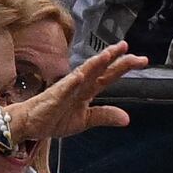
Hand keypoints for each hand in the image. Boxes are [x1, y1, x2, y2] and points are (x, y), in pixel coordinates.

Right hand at [0, 39, 138, 158]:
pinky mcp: (53, 97)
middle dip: (114, 58)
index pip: (109, 74)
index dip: (124, 66)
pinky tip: (80, 75)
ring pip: (83, 73)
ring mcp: (66, 89)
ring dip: (95, 63)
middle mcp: (79, 84)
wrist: (30, 124)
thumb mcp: (85, 120)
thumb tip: (126, 118)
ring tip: (108, 54)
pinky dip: (72, 82)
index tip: (142, 60)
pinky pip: (63, 89)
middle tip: (128, 49)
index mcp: (87, 89)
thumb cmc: (54, 117)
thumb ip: (104, 116)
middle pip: (99, 68)